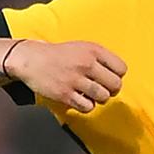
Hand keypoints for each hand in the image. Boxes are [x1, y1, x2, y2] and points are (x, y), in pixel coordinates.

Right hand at [4, 40, 126, 112]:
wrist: (32, 59)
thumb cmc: (61, 55)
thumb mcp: (84, 47)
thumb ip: (102, 59)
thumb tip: (119, 76)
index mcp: (93, 50)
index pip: (121, 68)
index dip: (118, 75)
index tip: (110, 77)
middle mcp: (86, 64)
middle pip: (115, 85)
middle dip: (112, 89)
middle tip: (103, 88)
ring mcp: (75, 79)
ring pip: (103, 97)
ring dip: (100, 98)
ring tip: (91, 93)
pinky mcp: (65, 94)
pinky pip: (87, 107)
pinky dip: (87, 106)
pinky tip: (80, 99)